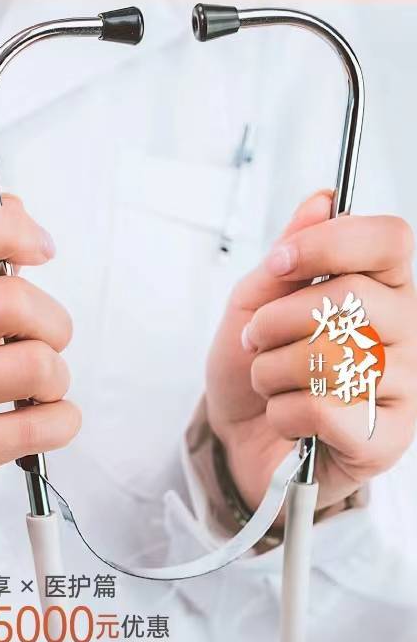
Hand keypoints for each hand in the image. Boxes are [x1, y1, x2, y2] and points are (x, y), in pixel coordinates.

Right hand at [0, 198, 79, 548]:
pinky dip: (61, 421)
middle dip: (55, 322)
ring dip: (58, 377)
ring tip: (37, 387)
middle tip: (50, 340)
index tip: (42, 249)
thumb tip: (17, 207)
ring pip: (35, 365)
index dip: (7, 230)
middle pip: (11, 301)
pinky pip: (37, 425)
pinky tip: (42, 419)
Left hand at [206, 191, 416, 512]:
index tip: (280, 263)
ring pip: (334, 356)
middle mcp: (404, 331)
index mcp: (382, 287)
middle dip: (281, 318)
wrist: (241, 440)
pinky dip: (285, 413)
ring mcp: (404, 386)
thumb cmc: (257, 366)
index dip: (330, 243)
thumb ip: (288, 255)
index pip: (389, 240)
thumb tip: (322, 201)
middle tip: (257, 338)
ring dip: (274, 370)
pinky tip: (289, 419)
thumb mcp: (255, 302)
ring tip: (269, 382)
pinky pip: (326, 409)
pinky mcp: (387, 439)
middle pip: (355, 296)